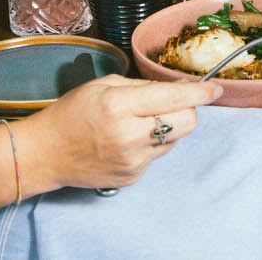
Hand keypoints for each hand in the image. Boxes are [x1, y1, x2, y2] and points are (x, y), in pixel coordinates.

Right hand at [19, 76, 221, 191]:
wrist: (46, 153)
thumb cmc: (71, 113)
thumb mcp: (104, 84)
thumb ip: (143, 85)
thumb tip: (178, 87)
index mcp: (119, 106)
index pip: (175, 98)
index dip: (201, 92)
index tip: (215, 88)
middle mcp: (129, 136)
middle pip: (187, 122)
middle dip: (188, 109)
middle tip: (173, 102)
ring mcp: (132, 161)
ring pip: (175, 139)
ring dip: (169, 126)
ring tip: (140, 121)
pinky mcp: (132, 176)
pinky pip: (157, 155)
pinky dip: (152, 143)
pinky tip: (129, 139)